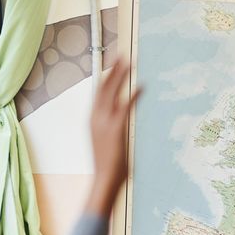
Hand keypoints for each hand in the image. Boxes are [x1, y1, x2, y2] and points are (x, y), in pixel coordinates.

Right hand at [86, 56, 140, 216]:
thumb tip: (118, 124)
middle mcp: (95, 117)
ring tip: (130, 62)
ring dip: (121, 75)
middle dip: (112, 69)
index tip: (113, 64)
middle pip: (102, 86)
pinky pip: (125, 107)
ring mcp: (104, 122)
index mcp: (92, 118)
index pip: (97, 92)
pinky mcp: (115, 129)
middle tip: (122, 55)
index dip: (105, 76)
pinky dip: (133, 96)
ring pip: (111, 92)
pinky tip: (142, 87)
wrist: (104, 179)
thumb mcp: (106, 141)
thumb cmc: (108, 164)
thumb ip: (110, 129)